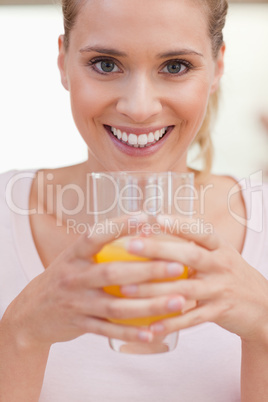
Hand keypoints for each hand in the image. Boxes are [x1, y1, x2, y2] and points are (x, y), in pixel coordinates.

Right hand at [2, 215, 185, 348]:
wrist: (32, 312)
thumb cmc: (64, 278)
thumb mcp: (74, 258)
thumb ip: (101, 247)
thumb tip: (143, 228)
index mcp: (73, 255)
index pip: (95, 235)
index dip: (120, 225)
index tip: (147, 217)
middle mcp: (73, 277)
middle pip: (112, 273)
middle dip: (147, 270)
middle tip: (177, 267)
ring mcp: (76, 303)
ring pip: (116, 306)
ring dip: (149, 305)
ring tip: (178, 301)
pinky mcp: (79, 324)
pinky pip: (108, 331)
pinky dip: (131, 332)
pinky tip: (154, 333)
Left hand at [121, 215, 267, 343]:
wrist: (263, 306)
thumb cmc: (230, 274)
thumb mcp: (220, 254)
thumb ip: (194, 244)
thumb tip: (153, 229)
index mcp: (220, 247)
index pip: (201, 231)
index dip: (179, 224)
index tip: (156, 218)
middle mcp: (221, 265)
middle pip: (190, 255)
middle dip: (159, 249)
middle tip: (131, 245)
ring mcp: (220, 289)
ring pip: (185, 288)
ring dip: (155, 289)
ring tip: (127, 288)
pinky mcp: (220, 312)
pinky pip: (192, 318)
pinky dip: (171, 322)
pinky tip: (150, 325)